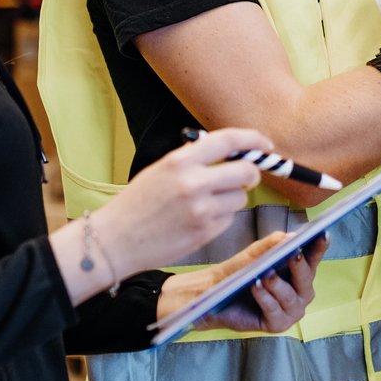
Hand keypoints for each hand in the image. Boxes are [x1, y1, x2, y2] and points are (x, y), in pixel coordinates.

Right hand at [88, 127, 269, 274]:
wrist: (116, 240)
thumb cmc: (137, 204)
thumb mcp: (161, 170)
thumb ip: (195, 161)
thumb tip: (233, 153)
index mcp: (179, 162)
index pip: (228, 140)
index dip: (253, 140)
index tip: (264, 145)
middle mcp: (193, 183)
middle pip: (246, 171)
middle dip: (250, 174)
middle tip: (243, 177)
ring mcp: (201, 210)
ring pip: (240, 198)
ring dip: (232, 199)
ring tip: (206, 203)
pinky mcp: (205, 233)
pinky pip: (229, 219)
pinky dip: (220, 218)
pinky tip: (197, 220)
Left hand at [156, 230, 327, 334]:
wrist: (215, 294)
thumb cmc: (240, 273)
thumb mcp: (256, 254)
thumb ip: (274, 244)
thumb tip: (292, 237)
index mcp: (299, 275)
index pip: (313, 259)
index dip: (319, 247)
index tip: (323, 234)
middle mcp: (300, 294)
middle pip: (306, 280)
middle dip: (300, 267)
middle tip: (294, 254)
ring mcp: (291, 312)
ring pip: (291, 298)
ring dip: (278, 285)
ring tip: (266, 274)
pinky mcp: (277, 325)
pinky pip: (274, 311)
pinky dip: (265, 298)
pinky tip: (256, 286)